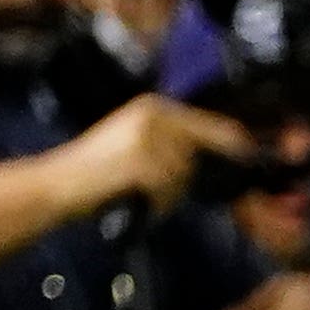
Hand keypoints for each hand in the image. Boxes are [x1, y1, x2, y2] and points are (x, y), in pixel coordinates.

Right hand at [62, 96, 257, 214]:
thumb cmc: (96, 168)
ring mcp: (148, 138)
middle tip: (148, 185)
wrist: (59, 182)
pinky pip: (168, 193)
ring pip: (184, 177)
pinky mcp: (142, 163)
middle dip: (183, 178)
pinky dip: (156, 203)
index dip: (233, 143)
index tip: (250, 155)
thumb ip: (173, 143)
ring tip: (137, 192)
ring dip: (168, 194)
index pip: (210, 126)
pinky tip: (135, 199)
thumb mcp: (137, 143)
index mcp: (153, 106)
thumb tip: (223, 153)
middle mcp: (153, 115)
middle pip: (199, 155)